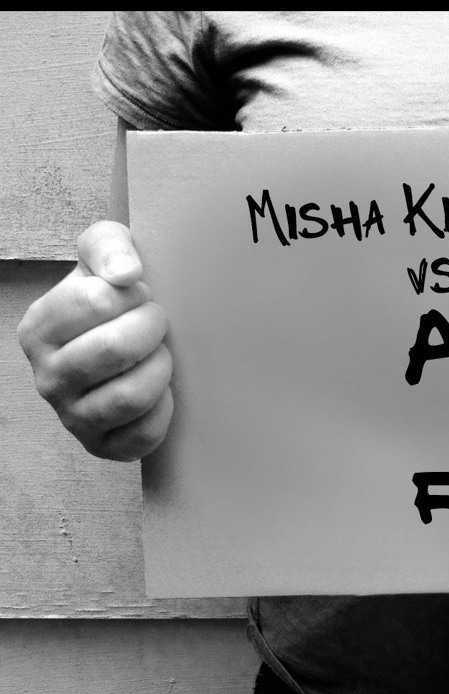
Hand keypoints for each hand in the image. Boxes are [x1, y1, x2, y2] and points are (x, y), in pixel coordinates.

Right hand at [17, 221, 173, 460]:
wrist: (135, 347)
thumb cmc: (119, 301)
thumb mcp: (105, 256)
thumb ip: (109, 246)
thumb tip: (125, 274)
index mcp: (38, 329)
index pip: (97, 300)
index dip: (133, 293)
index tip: (137, 296)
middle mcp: (47, 378)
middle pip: (116, 348)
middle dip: (153, 328)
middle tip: (156, 323)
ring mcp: (73, 418)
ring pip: (132, 395)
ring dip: (160, 368)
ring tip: (158, 354)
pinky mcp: (104, 447)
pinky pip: (145, 434)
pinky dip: (165, 408)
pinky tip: (160, 390)